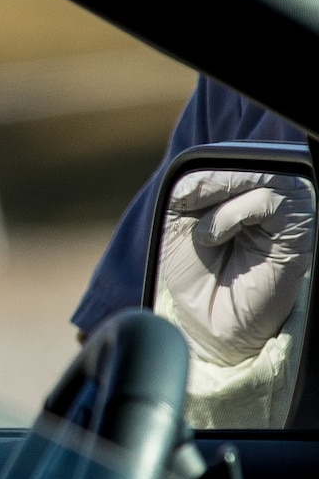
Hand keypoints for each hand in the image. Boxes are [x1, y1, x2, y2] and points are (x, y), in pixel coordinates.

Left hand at [160, 170, 316, 364]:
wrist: (208, 322)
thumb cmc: (197, 272)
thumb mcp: (179, 219)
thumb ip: (187, 187)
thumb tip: (199, 173)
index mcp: (249, 188)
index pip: (229, 155)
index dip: (199, 172)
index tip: (179, 200)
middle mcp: (277, 194)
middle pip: (241, 159)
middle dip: (205, 183)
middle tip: (187, 212)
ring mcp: (292, 210)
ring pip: (255, 174)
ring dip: (214, 200)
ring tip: (205, 234)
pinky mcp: (299, 230)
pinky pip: (266, 200)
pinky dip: (228, 216)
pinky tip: (216, 239)